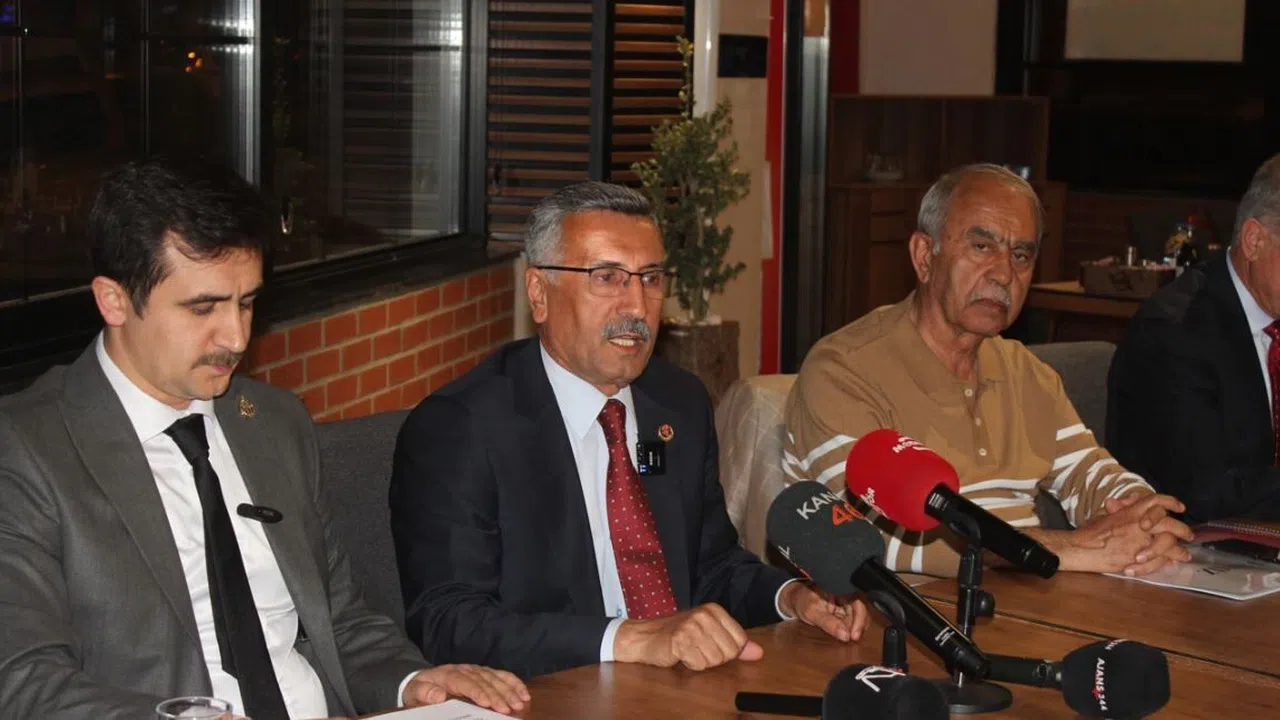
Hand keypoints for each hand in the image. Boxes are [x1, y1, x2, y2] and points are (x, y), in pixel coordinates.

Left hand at [402, 664, 529, 714]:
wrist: (422, 679)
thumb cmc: (420, 689)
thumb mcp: (415, 692)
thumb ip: (425, 693)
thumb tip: (439, 695)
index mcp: (448, 674)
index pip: (465, 682)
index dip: (477, 692)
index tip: (487, 703)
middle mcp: (465, 669)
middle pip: (484, 681)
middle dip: (498, 695)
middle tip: (508, 709)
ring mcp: (476, 670)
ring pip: (495, 678)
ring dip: (509, 690)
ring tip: (520, 703)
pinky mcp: (484, 672)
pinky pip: (501, 675)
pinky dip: (514, 683)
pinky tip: (524, 693)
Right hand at [613, 603, 762, 670]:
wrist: (645, 636)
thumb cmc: (678, 635)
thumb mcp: (710, 634)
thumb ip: (736, 643)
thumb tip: (758, 653)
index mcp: (715, 610)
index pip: (740, 641)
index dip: (728, 651)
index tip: (711, 645)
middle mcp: (704, 615)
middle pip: (729, 652)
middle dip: (714, 657)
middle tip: (697, 648)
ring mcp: (692, 626)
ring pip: (715, 660)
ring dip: (701, 661)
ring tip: (689, 650)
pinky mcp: (680, 641)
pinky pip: (699, 664)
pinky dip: (690, 664)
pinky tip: (681, 654)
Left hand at [778, 582, 868, 642]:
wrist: (793, 600)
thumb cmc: (801, 600)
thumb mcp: (812, 612)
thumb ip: (828, 623)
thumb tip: (845, 636)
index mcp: (840, 589)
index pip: (859, 602)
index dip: (860, 618)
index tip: (855, 635)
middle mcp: (846, 595)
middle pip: (862, 611)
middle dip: (859, 627)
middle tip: (853, 639)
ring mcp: (846, 605)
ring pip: (859, 618)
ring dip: (856, 630)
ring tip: (849, 639)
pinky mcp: (844, 613)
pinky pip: (852, 622)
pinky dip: (851, 630)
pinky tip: (847, 636)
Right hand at [1024, 496, 1192, 575]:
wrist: (1080, 549)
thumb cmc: (1090, 532)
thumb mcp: (1107, 516)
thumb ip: (1124, 510)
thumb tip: (1133, 501)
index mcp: (1130, 512)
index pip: (1156, 501)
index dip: (1170, 502)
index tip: (1180, 507)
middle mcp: (1138, 525)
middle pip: (1169, 524)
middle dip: (1182, 530)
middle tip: (1189, 536)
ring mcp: (1139, 543)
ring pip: (1168, 544)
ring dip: (1179, 551)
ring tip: (1185, 555)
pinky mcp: (1137, 559)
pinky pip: (1159, 560)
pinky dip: (1167, 562)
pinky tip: (1170, 563)